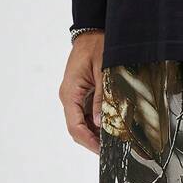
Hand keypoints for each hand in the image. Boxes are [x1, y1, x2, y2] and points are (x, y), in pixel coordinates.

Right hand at [59, 31, 104, 153]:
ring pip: (82, 124)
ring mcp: (74, 97)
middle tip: (112, 149)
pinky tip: (110, 127)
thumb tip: (99, 123)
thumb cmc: (97, 47)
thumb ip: (101, 99)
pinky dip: (97, 124)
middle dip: (92, 141)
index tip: (102, 151)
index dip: (88, 142)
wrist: (91, 32)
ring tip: (113, 140)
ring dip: (95, 134)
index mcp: (70, 93)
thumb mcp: (103, 72)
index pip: (75, 127)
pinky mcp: (81, 95)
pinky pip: (86, 115)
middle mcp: (69, 97)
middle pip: (77, 129)